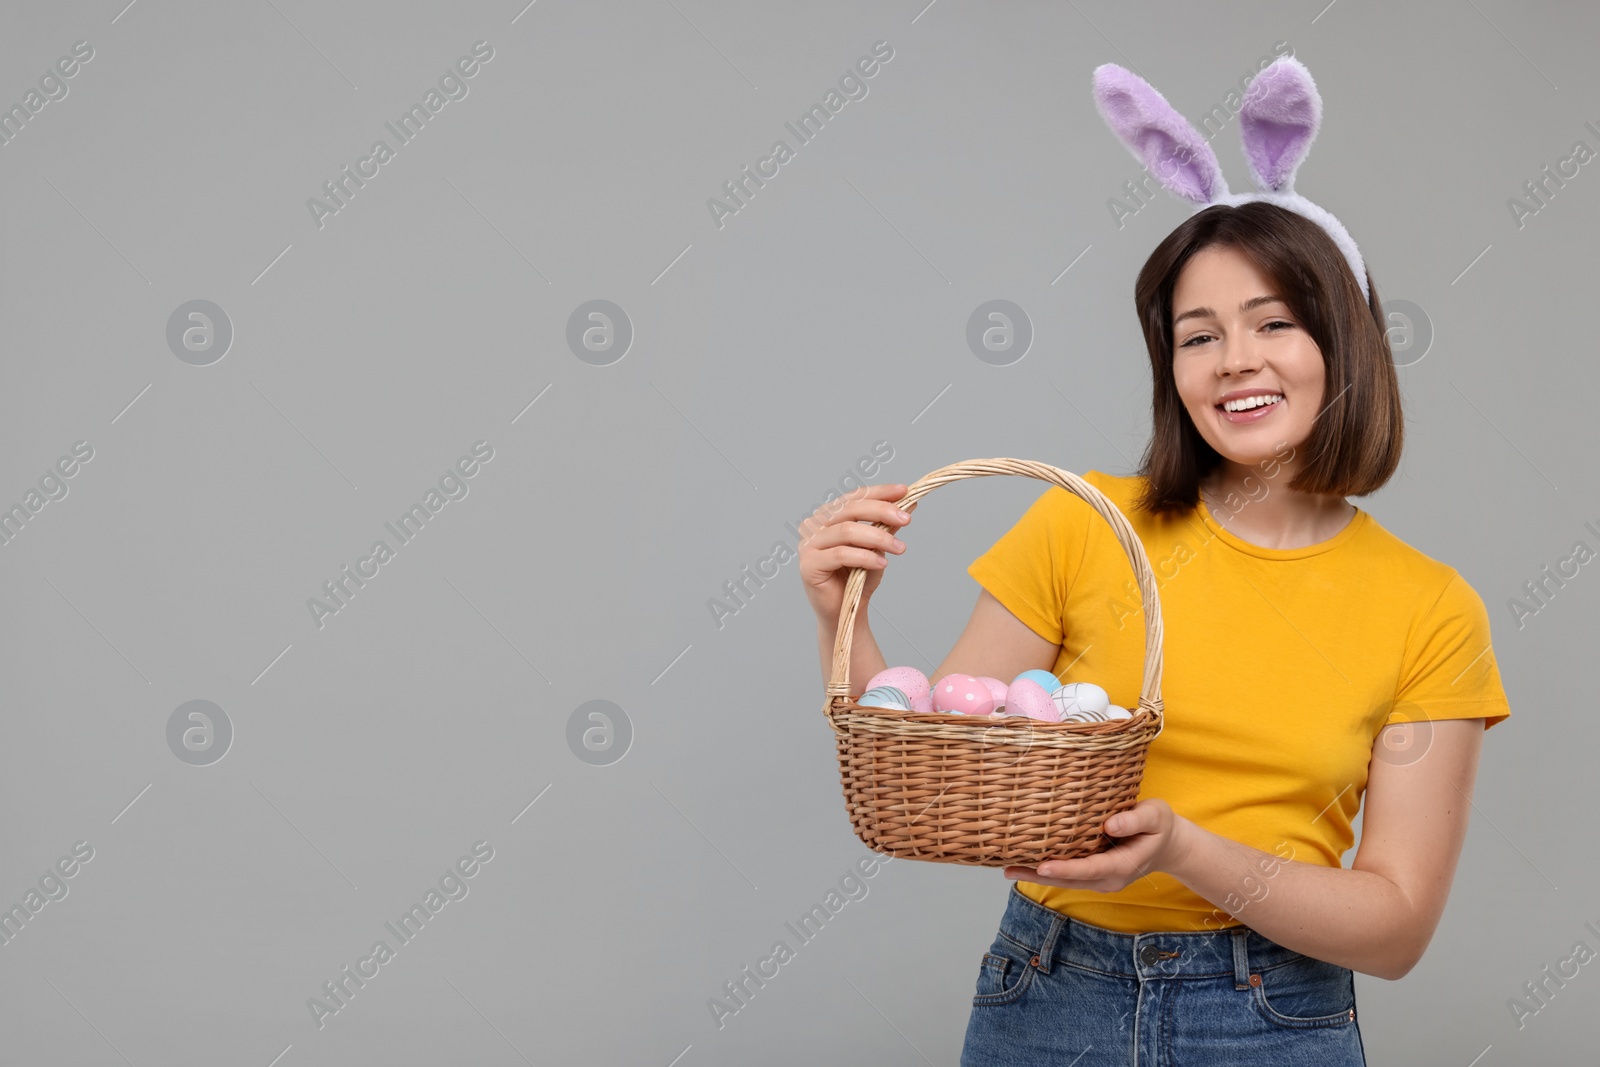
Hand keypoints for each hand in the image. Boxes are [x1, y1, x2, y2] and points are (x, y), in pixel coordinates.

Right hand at [797, 483, 916, 622]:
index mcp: (828, 515)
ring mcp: (808, 544)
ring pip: (847, 531)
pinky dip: (865, 557)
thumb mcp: (877, 546)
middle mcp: (813, 525)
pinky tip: (881, 564)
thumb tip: (910, 503)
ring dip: (878, 538)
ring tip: (900, 549)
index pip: (854, 497)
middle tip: (906, 519)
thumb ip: (888, 524)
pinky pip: (841, 555)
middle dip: (882, 511)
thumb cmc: (857, 577)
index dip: (880, 492)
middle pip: (850, 509)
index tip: (904, 491)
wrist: (846, 611)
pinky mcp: (808, 564)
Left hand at [1003, 799, 1189, 891]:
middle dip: (1039, 875)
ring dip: (1037, 875)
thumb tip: (1110, 824)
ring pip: (1065, 880)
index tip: (1042, 866)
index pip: (1089, 869)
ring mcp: (1099, 878)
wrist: (1167, 844)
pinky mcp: (1093, 873)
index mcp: (1121, 865)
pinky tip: (1026, 862)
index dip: (1065, 868)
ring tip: (1007, 868)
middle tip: (1009, 869)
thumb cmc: (1160, 826)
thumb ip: (1135, 820)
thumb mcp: (1156, 816)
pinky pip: (1068, 874)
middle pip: (1069, 880)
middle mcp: (1108, 878)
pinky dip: (1047, 870)